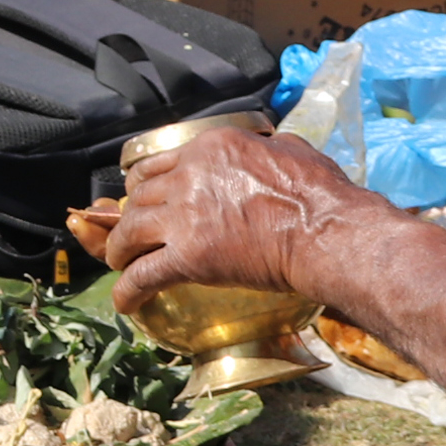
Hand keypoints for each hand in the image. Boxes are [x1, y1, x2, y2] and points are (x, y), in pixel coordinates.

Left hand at [102, 125, 355, 308]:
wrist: (326, 232)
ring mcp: (185, 215)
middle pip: (140, 196)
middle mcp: (189, 175)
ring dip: (120, 248)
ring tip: (120, 262)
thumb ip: (267, 146)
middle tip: (130, 233)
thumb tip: (270, 144)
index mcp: (210, 148)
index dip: (144, 185)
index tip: (142, 199)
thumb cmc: (320, 194)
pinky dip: (128, 289)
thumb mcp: (291, 149)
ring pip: (130, 230)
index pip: (157, 164)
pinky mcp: (189, 256)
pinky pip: (143, 274)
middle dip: (130, 215)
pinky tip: (124, 301)